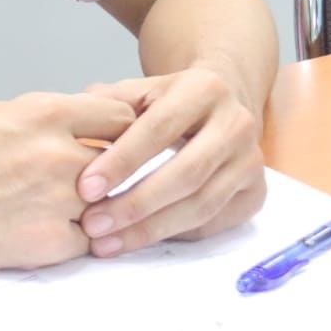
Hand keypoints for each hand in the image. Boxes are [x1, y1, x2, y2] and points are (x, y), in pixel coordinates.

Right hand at [0, 91, 136, 270]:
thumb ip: (48, 117)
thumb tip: (84, 124)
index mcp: (45, 112)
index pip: (121, 118)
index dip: (121, 134)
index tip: (112, 147)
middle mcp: (57, 152)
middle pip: (123, 164)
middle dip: (113, 176)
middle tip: (95, 187)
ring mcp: (56, 199)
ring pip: (109, 207)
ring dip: (95, 212)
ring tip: (65, 214)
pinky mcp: (47, 243)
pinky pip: (85, 243)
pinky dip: (72, 242)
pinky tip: (41, 234)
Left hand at [72, 67, 265, 255]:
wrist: (225, 102)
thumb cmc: (172, 100)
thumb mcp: (142, 89)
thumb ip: (108, 103)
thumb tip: (75, 124)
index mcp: (204, 90)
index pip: (159, 129)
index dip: (122, 161)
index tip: (86, 188)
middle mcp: (236, 124)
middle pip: (185, 174)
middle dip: (135, 204)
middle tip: (93, 224)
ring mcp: (251, 162)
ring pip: (201, 205)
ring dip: (150, 229)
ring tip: (107, 242)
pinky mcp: (256, 193)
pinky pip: (213, 223)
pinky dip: (174, 235)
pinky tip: (139, 240)